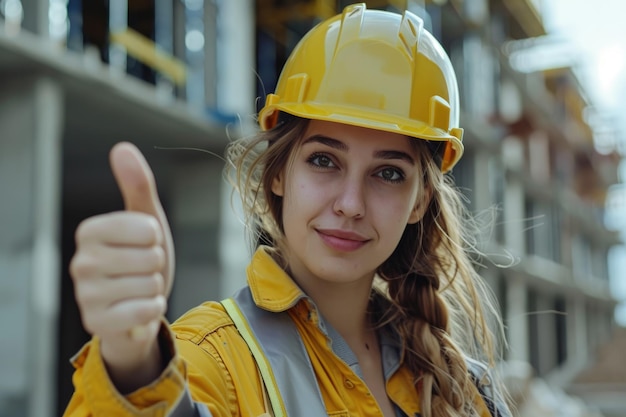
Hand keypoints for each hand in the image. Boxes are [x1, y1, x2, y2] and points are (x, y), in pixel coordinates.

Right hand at [69, 142, 174, 390]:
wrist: (137, 308)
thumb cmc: (140, 259)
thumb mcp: (146, 220)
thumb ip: (137, 185)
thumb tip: (122, 147)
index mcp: (89, 232)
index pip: (146, 227)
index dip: (155, 238)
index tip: (143, 245)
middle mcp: (81, 262)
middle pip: (151, 257)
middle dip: (156, 265)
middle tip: (142, 271)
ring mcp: (86, 295)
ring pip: (150, 284)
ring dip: (154, 288)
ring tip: (138, 289)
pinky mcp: (97, 323)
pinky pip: (146, 310)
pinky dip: (152, 309)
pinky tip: (138, 309)